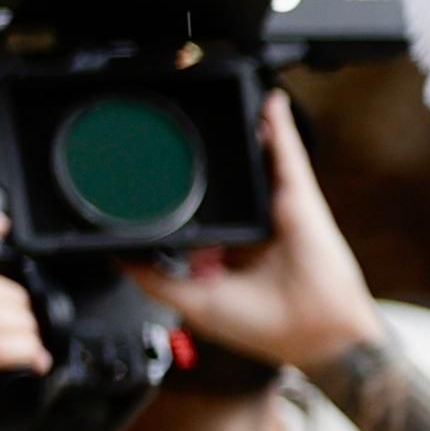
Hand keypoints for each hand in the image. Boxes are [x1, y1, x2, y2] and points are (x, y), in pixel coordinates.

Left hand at [130, 96, 380, 372]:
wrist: (314, 331)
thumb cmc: (266, 325)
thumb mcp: (192, 301)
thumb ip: (153, 276)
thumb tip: (115, 254)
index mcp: (231, 254)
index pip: (200, 216)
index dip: (175, 195)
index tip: (146, 177)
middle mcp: (255, 227)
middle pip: (227, 183)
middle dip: (210, 157)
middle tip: (181, 130)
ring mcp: (278, 208)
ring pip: (255, 160)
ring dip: (244, 131)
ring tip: (224, 98)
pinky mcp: (297, 197)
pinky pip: (285, 153)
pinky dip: (278, 126)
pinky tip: (269, 101)